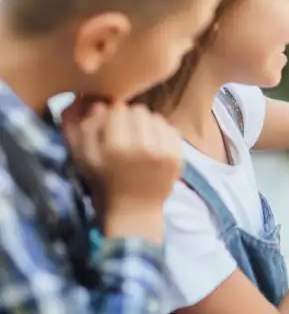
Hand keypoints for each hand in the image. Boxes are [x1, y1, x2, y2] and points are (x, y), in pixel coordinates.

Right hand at [62, 99, 182, 215]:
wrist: (135, 209)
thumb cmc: (106, 182)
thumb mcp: (85, 158)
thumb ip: (85, 129)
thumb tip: (99, 104)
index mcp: (116, 147)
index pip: (118, 109)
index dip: (113, 116)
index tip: (112, 128)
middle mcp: (142, 147)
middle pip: (139, 110)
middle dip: (131, 118)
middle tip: (127, 134)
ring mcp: (163, 151)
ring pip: (156, 117)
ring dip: (147, 125)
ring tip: (141, 141)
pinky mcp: (178, 156)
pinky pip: (171, 129)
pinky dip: (162, 134)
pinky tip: (154, 146)